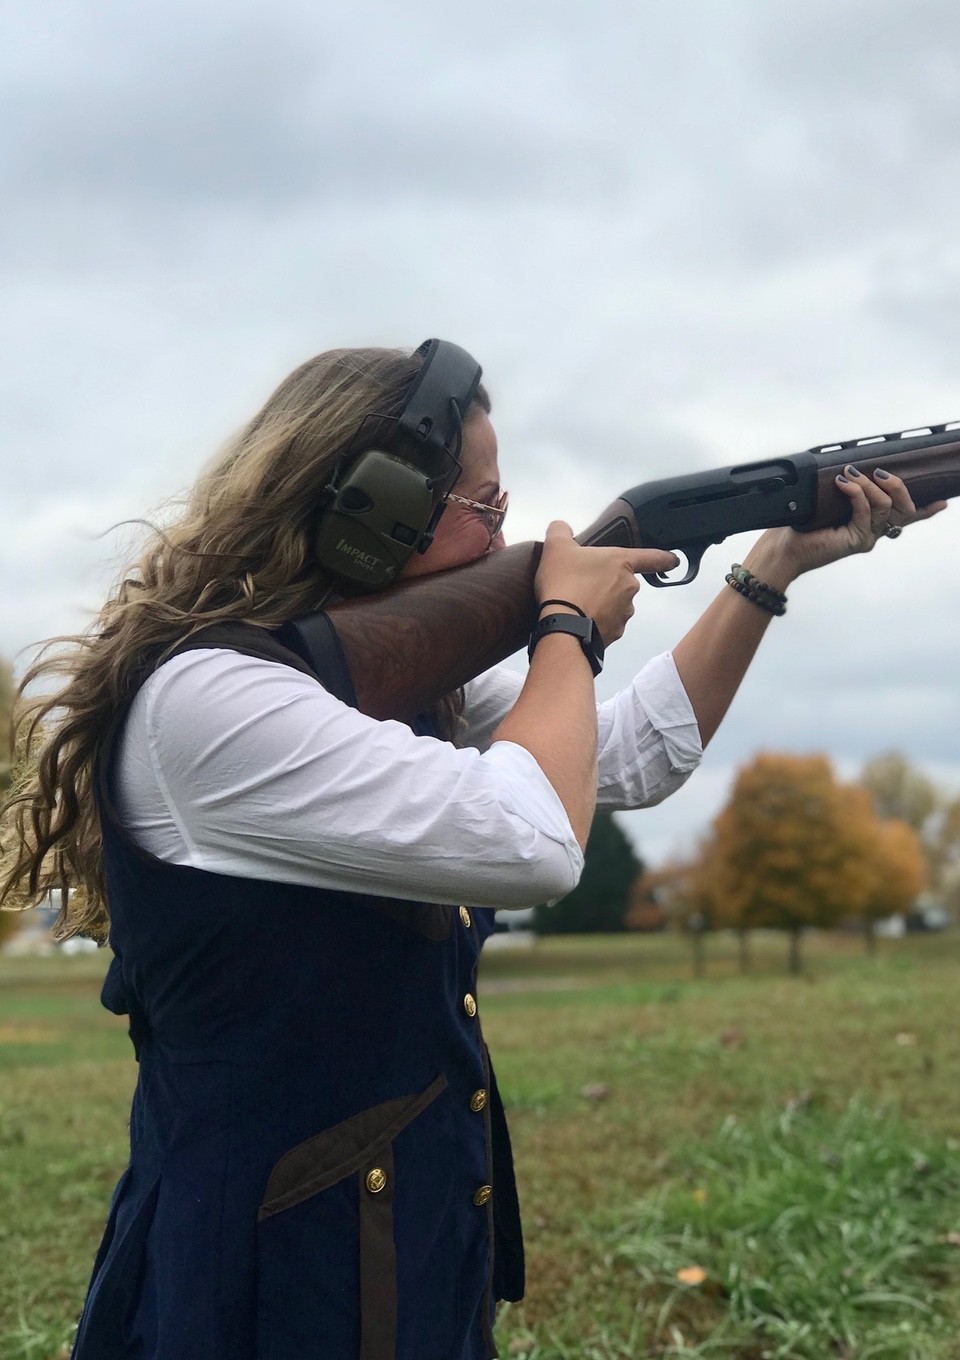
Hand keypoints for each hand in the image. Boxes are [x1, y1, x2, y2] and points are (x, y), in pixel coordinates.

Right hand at [535, 521, 677, 642]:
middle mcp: (629, 587)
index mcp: (621, 562)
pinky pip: (607, 624)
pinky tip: (577, 620)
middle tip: (581, 585)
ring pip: (615, 605)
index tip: (673, 561)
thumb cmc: (564, 584)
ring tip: (576, 604)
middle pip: (622, 583)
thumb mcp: (556, 547)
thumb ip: (561, 531)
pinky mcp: (616, 633)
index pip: (651, 557)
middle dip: (606, 584)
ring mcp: (624, 612)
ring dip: (601, 604)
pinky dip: (595, 622)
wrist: (562, 627)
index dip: (663, 558)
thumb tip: (561, 528)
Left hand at [751, 466, 947, 584]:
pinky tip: (843, 483)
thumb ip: (847, 489)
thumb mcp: (829, 500)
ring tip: (852, 474)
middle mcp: (873, 532)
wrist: (783, 548)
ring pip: (887, 507)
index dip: (925, 510)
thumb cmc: (801, 523)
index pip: (904, 516)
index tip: (942, 502)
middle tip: (882, 472)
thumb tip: (853, 468)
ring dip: (871, 486)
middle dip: (898, 486)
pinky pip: (866, 511)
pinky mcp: (856, 541)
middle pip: (905, 509)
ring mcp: (866, 537)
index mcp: (870, 523)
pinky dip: (856, 493)